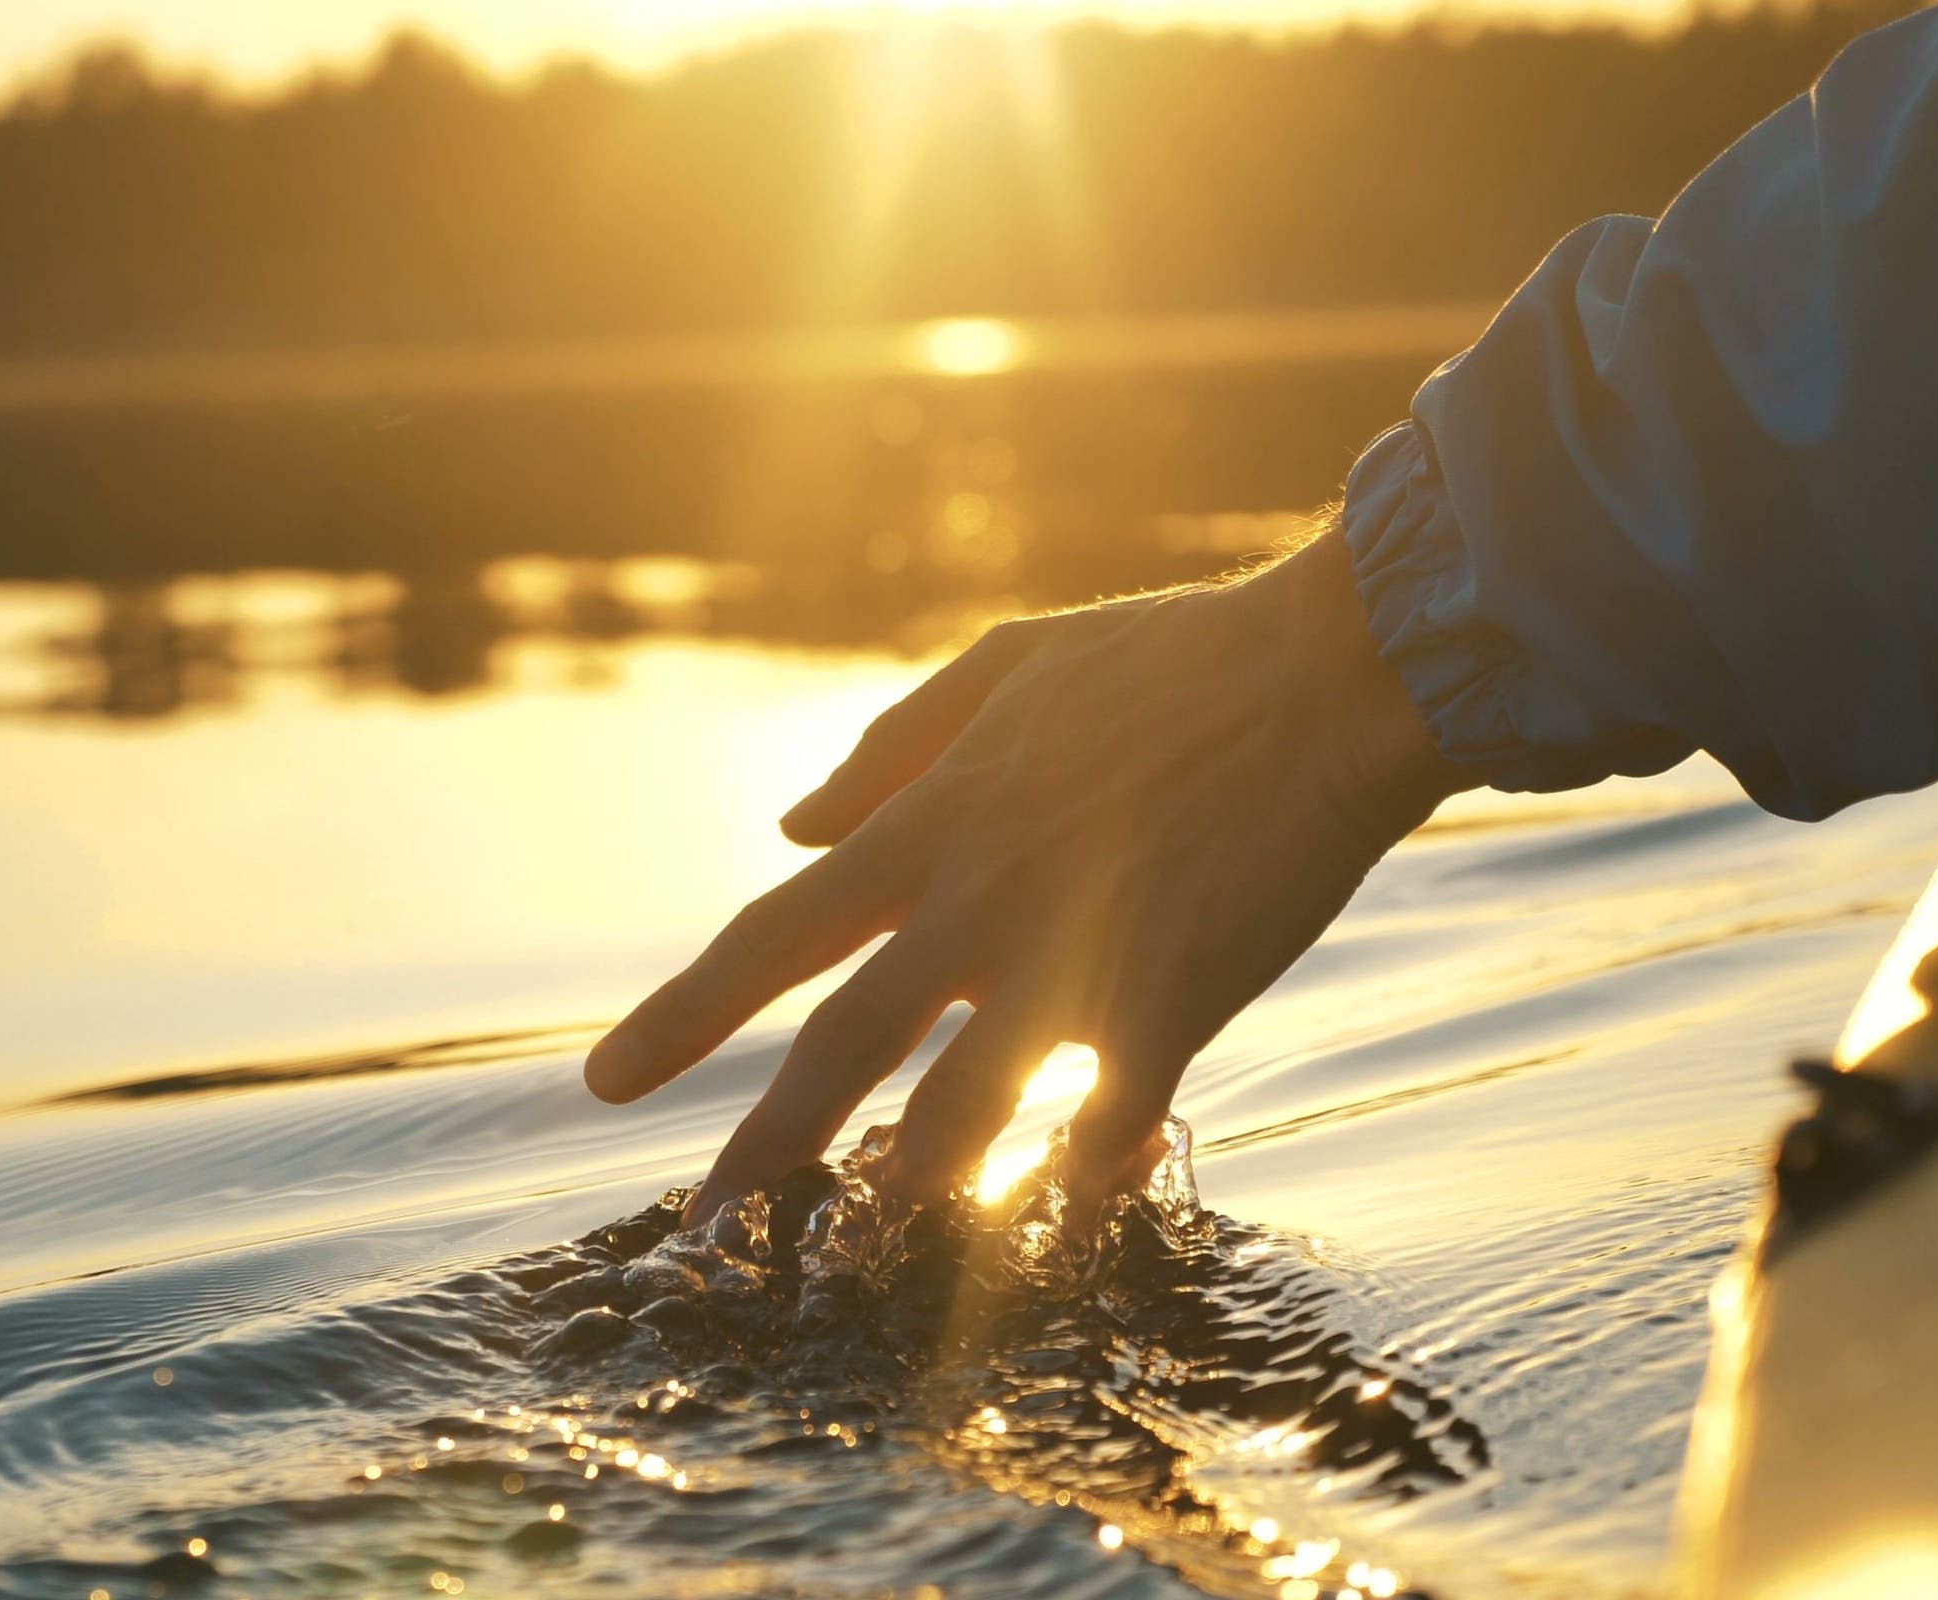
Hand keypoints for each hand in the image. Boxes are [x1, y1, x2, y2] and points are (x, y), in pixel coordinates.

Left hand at [585, 531, 1473, 1220]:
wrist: (1332, 674)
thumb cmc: (1175, 661)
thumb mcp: (1010, 669)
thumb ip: (891, 748)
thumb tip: (788, 823)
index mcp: (932, 822)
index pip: (773, 934)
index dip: (683, 1014)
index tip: (606, 1083)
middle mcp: (977, 901)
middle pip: (840, 1046)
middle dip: (760, 1146)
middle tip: (697, 1224)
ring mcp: (1071, 960)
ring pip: (957, 1111)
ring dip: (903, 1193)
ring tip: (853, 1256)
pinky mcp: (1168, 1006)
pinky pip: (1101, 1124)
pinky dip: (1078, 1175)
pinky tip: (1065, 1215)